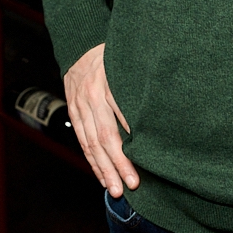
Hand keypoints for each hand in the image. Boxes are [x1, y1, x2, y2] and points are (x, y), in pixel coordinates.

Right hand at [64, 43, 137, 196]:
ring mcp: (79, 106)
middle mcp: (90, 97)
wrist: (81, 42)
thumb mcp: (130, 64)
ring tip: (115, 189)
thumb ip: (141, 87)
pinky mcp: (74, 112)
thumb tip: (158, 115)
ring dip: (103, 169)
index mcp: (106, 84)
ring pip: (90, 144)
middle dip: (117, 164)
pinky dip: (92, 161)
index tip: (143, 161)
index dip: (130, 145)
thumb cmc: (115, 53)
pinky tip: (102, 176)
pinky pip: (82, 141)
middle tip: (131, 185)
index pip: (119, 121)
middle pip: (104, 137)